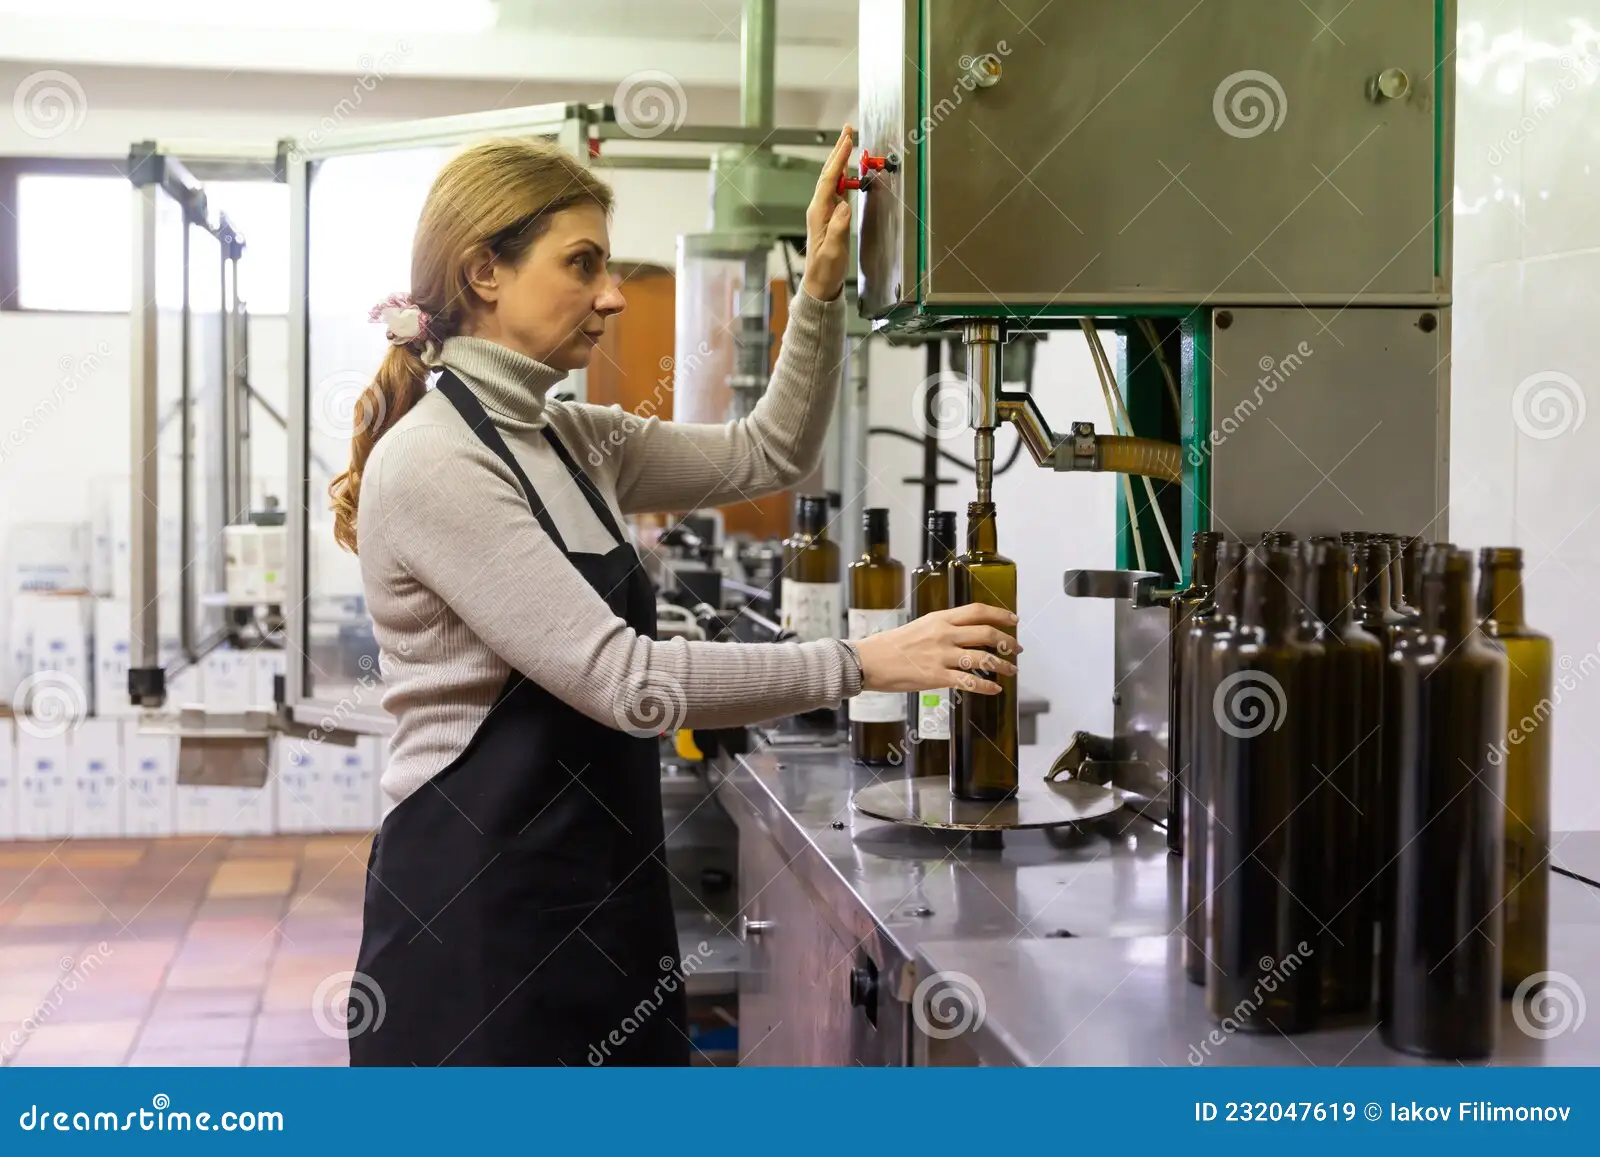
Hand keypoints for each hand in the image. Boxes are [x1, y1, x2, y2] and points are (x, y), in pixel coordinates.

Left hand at [800, 125, 854, 301]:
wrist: (820, 283)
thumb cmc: (825, 269)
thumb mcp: (833, 250)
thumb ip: (839, 228)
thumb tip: (845, 205)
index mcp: (818, 212)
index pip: (829, 179)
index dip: (838, 159)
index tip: (847, 141)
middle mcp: (819, 208)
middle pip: (829, 173)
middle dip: (838, 150)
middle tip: (847, 130)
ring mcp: (824, 211)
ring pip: (833, 178)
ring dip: (840, 159)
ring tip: (848, 142)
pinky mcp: (831, 216)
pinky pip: (837, 189)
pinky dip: (843, 174)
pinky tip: (848, 169)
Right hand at [854, 603, 1020, 696]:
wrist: (870, 660)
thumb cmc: (892, 645)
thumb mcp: (921, 626)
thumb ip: (943, 628)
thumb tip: (966, 633)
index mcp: (940, 619)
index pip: (977, 611)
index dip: (1000, 614)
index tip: (1013, 620)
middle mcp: (944, 634)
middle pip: (987, 633)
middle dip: (1008, 642)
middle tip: (1017, 649)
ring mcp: (941, 656)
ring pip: (984, 659)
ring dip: (1003, 665)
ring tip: (1012, 671)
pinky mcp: (937, 677)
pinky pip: (970, 682)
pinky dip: (987, 687)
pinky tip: (995, 690)